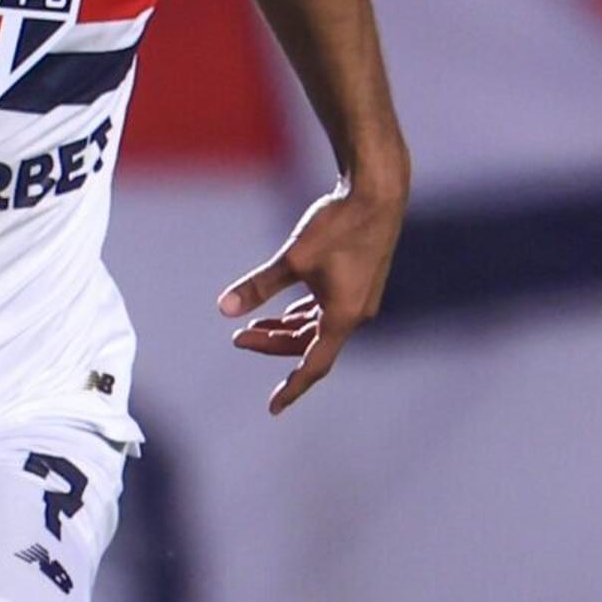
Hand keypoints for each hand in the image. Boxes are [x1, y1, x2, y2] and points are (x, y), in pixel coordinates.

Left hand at [218, 177, 404, 413]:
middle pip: (310, 345)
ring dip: (286, 331)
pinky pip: (327, 312)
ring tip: (251, 328)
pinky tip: (281, 313)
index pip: (313, 365)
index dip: (292, 388)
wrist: (378, 194)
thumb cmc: (338, 225)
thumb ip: (259, 286)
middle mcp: (356, 313)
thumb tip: (224, 309)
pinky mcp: (358, 282)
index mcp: (344, 316)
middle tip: (238, 337)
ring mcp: (360, 298)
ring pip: (318, 328)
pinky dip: (302, 316)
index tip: (272, 408)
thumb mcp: (292, 258)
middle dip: (273, 345)